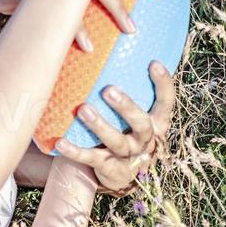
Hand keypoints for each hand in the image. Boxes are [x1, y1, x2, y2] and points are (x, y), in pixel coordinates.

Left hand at [53, 61, 174, 193]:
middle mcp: (145, 140)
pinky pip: (91, 158)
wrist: (120, 175)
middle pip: (141, 123)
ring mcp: (128, 156)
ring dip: (100, 126)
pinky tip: (60, 142)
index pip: (166, 103)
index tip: (153, 62)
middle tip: (109, 90)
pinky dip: (75, 151)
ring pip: (117, 141)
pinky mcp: (109, 168)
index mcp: (156, 123)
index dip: (163, 84)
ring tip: (83, 109)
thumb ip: (131, 92)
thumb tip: (111, 51)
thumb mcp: (135, 116)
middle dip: (126, 107)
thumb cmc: (125, 132)